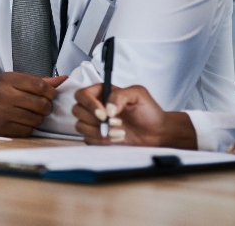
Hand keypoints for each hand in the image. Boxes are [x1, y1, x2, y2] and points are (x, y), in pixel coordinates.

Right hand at [0, 72, 65, 136]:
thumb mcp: (13, 81)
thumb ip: (38, 81)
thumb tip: (63, 80)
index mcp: (7, 79)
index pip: (40, 85)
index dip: (51, 92)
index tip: (50, 95)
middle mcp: (4, 95)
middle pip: (41, 104)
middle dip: (46, 106)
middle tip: (41, 106)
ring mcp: (2, 113)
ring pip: (36, 119)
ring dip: (38, 118)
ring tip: (31, 114)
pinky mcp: (2, 128)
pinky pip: (28, 131)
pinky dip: (29, 128)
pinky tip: (22, 122)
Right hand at [72, 84, 195, 148]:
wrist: (157, 132)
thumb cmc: (148, 111)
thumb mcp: (138, 94)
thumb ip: (120, 95)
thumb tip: (108, 108)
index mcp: (101, 93)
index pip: (82, 95)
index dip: (89, 105)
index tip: (103, 114)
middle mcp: (95, 107)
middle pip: (77, 110)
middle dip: (95, 120)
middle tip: (116, 123)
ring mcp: (94, 123)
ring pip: (80, 126)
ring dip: (100, 132)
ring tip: (120, 132)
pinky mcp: (96, 137)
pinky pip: (88, 140)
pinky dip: (102, 141)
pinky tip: (117, 138)